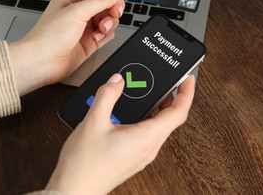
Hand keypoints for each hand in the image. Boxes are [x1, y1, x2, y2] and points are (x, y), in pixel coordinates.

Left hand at [8, 0, 127, 94]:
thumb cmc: (49, 36)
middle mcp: (78, 11)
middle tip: (115, 12)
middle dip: (112, 8)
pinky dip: (105, 36)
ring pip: (108, 19)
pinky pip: (106, 34)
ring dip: (109, 23)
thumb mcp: (78, 11)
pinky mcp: (89, 42)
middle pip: (105, 3)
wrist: (42, 62)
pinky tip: (96, 38)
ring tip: (101, 29)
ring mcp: (84, 27)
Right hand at [46, 74, 195, 194]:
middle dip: (171, 98)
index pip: (178, 113)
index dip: (186, 93)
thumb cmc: (84, 163)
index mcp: (145, 138)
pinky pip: (148, 135)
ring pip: (158, 128)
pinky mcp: (133, 158)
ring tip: (146, 94)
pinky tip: (132, 113)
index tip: (187, 79)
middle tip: (165, 82)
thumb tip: (117, 80)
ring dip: (158, 109)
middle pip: (170, 120)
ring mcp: (141, 155)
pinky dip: (146, 119)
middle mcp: (148, 148)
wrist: (75, 189)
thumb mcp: (93, 121)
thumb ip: (107, 96)